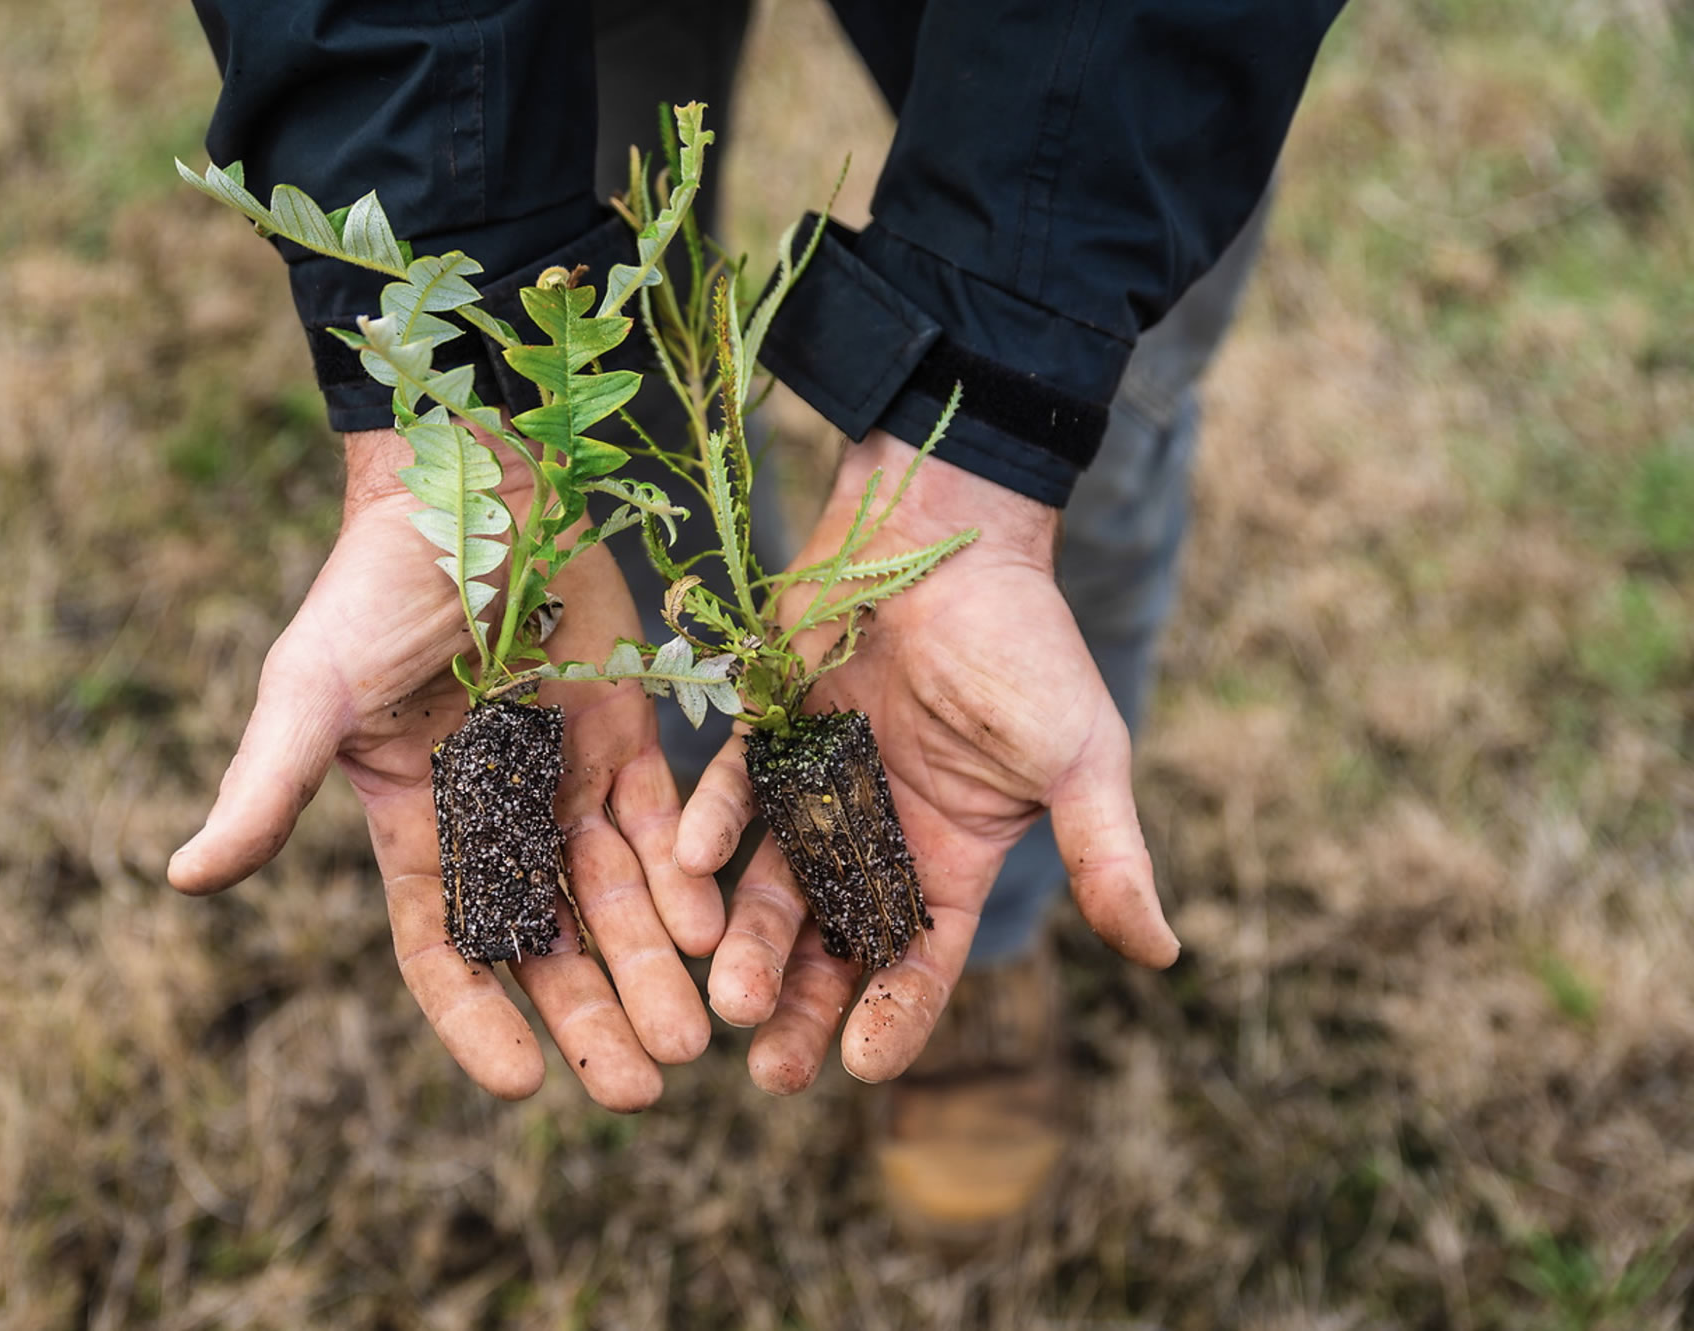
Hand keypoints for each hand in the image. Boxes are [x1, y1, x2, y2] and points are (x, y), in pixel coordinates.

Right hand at [168, 429, 721, 1110]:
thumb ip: (268, 785)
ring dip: (653, 969)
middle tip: (640, 1091)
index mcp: (413, 820)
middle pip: (546, 942)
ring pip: (615, 899)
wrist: (470, 472)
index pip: (443, 947)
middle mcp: (494, 814)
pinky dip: (687, 878)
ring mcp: (563, 776)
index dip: (475, 1020)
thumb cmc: (376, 580)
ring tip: (691, 1044)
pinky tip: (714, 931)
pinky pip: (664, 823)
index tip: (521, 1086)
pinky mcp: (627, 731)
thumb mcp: (312, 688)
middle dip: (590, 1018)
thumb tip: (182, 880)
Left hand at [674, 430, 1179, 1093]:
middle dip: (802, 1005)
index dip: (893, 1013)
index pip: (922, 958)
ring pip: (772, 882)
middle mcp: (879, 832)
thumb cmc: (1025, 644)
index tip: (860, 1069)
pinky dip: (710, 825)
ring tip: (724, 996)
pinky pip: (729, 791)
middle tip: (765, 1071)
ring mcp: (818, 784)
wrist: (951, 528)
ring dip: (748, 938)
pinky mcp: (767, 730)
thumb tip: (1166, 954)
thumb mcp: (1080, 756)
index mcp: (954, 852)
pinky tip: (692, 863)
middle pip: (835, 942)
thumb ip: (1107, 855)